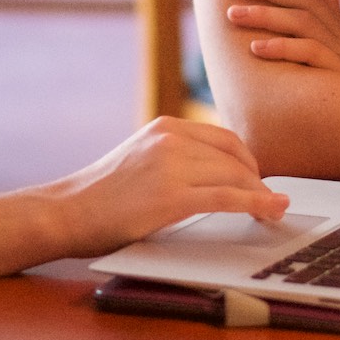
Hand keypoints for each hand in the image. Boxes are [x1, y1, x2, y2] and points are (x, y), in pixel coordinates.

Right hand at [44, 116, 289, 259]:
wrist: (66, 212)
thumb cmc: (102, 194)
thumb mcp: (142, 159)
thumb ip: (177, 157)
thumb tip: (221, 173)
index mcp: (166, 127)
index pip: (226, 139)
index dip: (250, 162)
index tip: (260, 180)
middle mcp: (171, 139)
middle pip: (236, 157)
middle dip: (258, 181)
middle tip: (272, 202)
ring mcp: (172, 166)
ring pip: (236, 177)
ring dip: (262, 196)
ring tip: (274, 211)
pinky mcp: (172, 197)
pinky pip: (227, 198)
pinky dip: (256, 205)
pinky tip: (270, 212)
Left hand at [226, 0, 339, 81]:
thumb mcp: (338, 56)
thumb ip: (312, 41)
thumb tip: (274, 31)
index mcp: (338, 23)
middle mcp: (339, 30)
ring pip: (301, 20)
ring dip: (265, 14)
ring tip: (232, 13)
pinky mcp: (339, 71)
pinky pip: (309, 52)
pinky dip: (282, 48)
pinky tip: (257, 48)